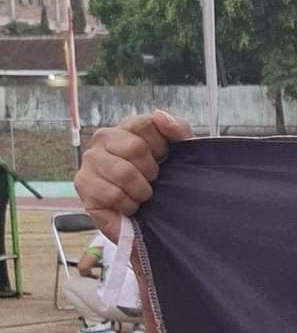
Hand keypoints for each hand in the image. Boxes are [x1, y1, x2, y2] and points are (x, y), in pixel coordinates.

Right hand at [74, 111, 192, 239]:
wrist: (149, 216)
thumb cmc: (161, 179)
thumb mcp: (178, 152)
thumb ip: (177, 129)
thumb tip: (162, 116)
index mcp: (125, 128)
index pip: (144, 124)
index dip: (161, 146)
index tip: (164, 159)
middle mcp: (102, 140)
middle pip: (135, 147)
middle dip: (151, 170)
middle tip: (152, 181)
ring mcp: (89, 162)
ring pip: (123, 172)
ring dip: (141, 190)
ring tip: (142, 195)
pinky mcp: (83, 186)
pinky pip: (113, 195)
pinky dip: (129, 205)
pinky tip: (130, 206)